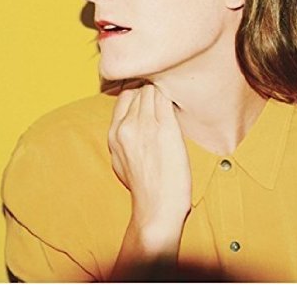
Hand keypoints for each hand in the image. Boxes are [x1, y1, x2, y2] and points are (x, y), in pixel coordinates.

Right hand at [108, 84, 191, 229]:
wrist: (157, 207)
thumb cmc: (143, 186)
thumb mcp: (119, 159)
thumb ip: (122, 136)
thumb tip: (130, 120)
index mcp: (114, 133)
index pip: (125, 95)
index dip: (139, 91)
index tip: (151, 94)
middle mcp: (127, 126)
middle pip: (139, 90)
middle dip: (152, 88)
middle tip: (167, 93)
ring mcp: (146, 126)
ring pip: (153, 90)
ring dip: (163, 91)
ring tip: (175, 95)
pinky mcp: (166, 129)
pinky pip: (167, 99)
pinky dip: (173, 96)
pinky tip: (182, 98)